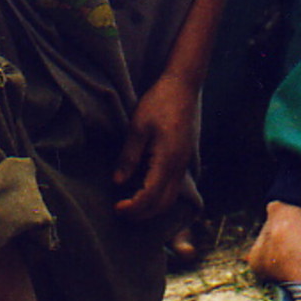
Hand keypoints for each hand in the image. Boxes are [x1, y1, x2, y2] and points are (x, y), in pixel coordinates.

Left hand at [113, 73, 196, 219]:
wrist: (183, 86)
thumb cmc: (159, 102)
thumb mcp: (138, 127)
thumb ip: (129, 157)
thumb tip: (118, 182)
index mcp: (167, 160)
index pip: (151, 197)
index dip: (133, 208)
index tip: (116, 208)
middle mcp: (179, 167)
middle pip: (163, 204)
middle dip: (142, 214)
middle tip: (121, 212)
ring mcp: (184, 163)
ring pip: (171, 198)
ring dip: (152, 207)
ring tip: (131, 205)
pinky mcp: (183, 158)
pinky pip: (173, 186)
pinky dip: (159, 196)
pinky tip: (144, 189)